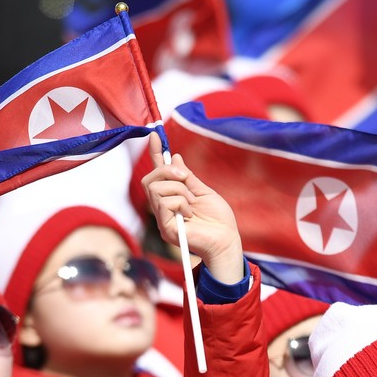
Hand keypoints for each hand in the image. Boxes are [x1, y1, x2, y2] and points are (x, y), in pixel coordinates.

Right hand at [141, 132, 244, 283]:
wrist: (227, 241)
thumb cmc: (219, 221)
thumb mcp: (204, 191)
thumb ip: (188, 177)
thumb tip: (177, 158)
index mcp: (172, 199)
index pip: (158, 174)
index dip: (156, 155)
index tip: (155, 135)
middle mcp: (163, 208)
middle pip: (149, 179)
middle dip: (168, 171)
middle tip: (186, 179)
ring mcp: (162, 219)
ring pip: (156, 188)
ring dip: (179, 190)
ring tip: (192, 204)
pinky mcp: (165, 228)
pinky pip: (164, 202)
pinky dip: (181, 202)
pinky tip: (190, 213)